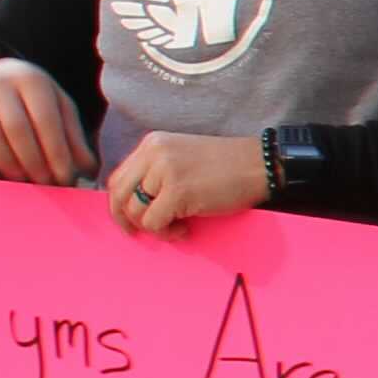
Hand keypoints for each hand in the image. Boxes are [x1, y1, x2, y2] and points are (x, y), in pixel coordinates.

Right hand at [0, 59, 96, 185]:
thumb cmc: (35, 100)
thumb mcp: (59, 109)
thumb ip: (74, 138)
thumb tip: (89, 171)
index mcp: (31, 80)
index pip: (45, 120)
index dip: (56, 152)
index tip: (65, 178)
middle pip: (16, 128)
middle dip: (33, 161)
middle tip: (45, 184)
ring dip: (8, 163)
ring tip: (24, 182)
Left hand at [103, 132, 270, 236]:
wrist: (259, 165)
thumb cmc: (226, 167)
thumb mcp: (181, 158)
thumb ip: (156, 172)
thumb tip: (135, 203)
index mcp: (152, 144)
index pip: (119, 177)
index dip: (119, 202)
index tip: (129, 218)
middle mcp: (154, 153)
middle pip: (119, 194)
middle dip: (125, 219)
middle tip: (138, 233)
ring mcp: (164, 171)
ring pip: (136, 211)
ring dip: (153, 227)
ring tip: (176, 228)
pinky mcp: (177, 192)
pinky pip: (154, 223)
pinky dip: (166, 233)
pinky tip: (185, 230)